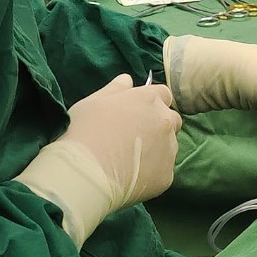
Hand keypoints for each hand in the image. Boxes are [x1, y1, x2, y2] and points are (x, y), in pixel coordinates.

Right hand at [63, 74, 180, 204]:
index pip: (164, 94)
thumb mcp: (93, 102)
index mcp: (148, 99)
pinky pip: (164, 170)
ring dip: (158, 148)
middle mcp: (164, 121)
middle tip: (136, 137)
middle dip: (159, 125)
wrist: (85, 173)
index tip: (138, 112)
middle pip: (172, 119)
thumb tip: (128, 79)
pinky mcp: (167, 176)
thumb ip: (115, 89)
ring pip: (170, 146)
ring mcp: (168, 149)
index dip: (152, 102)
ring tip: (131, 160)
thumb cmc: (84, 132)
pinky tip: (132, 177)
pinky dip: (152, 172)